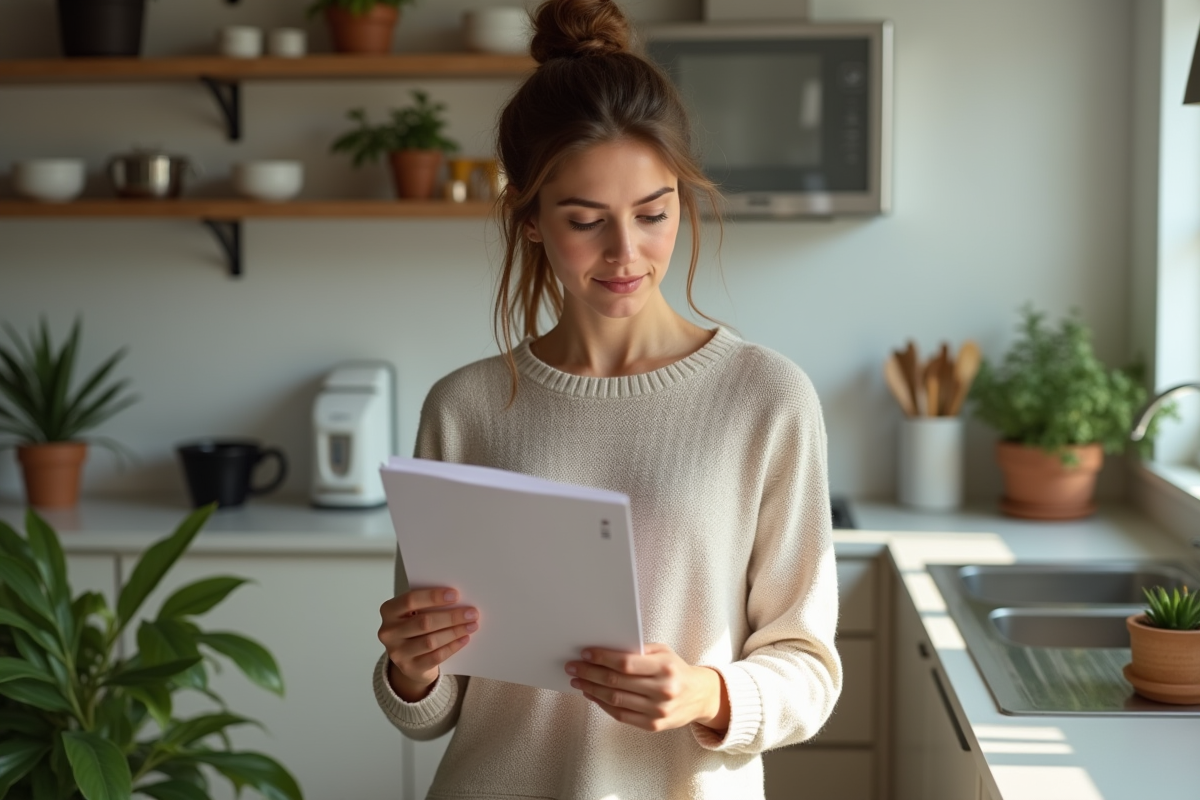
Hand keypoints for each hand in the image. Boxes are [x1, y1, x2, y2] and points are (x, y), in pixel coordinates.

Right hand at [378, 587, 478, 701]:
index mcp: (389, 611)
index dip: (433, 597)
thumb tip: (459, 600)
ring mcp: (397, 652)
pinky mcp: (410, 668)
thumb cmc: (415, 627)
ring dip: (455, 632)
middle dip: (451, 617)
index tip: (455, 595)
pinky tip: (464, 638)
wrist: (409, 658)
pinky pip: (436, 657)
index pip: (410, 600)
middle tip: (472, 613)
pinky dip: (452, 646)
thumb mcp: (414, 612)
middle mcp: (389, 632)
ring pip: (431, 641)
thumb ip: (428, 605)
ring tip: (472, 625)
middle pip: (424, 623)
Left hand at [565, 642, 729, 732]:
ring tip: (578, 681)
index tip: (585, 653)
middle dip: (590, 673)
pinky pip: (621, 715)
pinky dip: (602, 704)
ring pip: (615, 700)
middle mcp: (662, 690)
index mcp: (665, 667)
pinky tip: (592, 695)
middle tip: (573, 667)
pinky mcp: (653, 726)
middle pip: (616, 682)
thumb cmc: (675, 668)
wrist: (700, 696)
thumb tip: (604, 649)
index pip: (626, 663)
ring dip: (591, 689)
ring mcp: (657, 711)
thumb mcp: (663, 652)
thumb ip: (637, 650)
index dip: (602, 658)